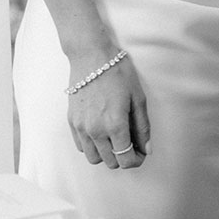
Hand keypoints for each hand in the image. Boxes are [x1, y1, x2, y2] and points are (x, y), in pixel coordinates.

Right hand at [67, 54, 150, 168]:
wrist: (91, 55)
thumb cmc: (117, 72)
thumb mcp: (138, 97)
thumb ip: (142, 126)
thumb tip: (146, 148)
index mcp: (115, 125)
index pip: (126, 160)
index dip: (137, 160)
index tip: (140, 151)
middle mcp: (96, 131)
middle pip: (110, 163)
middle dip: (124, 157)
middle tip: (131, 142)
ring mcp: (81, 128)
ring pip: (94, 158)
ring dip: (106, 154)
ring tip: (114, 137)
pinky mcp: (72, 122)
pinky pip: (82, 147)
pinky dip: (92, 146)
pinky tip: (101, 131)